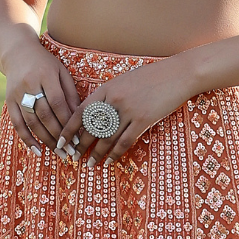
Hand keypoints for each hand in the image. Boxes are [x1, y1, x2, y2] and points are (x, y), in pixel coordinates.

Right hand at [6, 41, 81, 154]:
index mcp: (46, 75)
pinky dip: (27, 138)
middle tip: (70, 151)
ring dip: (46, 140)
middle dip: (59, 135)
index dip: (67, 122)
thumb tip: (78, 118)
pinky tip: (38, 151)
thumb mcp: (61, 72)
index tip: (78, 137)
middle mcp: (29, 85)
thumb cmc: (45, 63)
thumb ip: (70, 93)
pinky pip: (17, 123)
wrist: (17, 53)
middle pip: (45, 115)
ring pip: (32, 122)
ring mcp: (17, 94)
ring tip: (59, 153)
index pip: (58, 103)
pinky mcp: (9, 101)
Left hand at [57, 57, 194, 163]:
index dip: (69, 129)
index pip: (80, 112)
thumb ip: (108, 96)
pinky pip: (125, 141)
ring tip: (89, 164)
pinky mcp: (143, 120)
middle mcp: (114, 100)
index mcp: (106, 89)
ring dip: (96, 154)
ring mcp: (128, 110)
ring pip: (106, 138)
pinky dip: (115, 154)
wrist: (177, 74)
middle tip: (73, 157)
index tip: (61, 142)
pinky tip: (109, 162)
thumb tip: (94, 116)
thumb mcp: (123, 81)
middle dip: (80, 145)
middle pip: (91, 128)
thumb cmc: (151, 77)